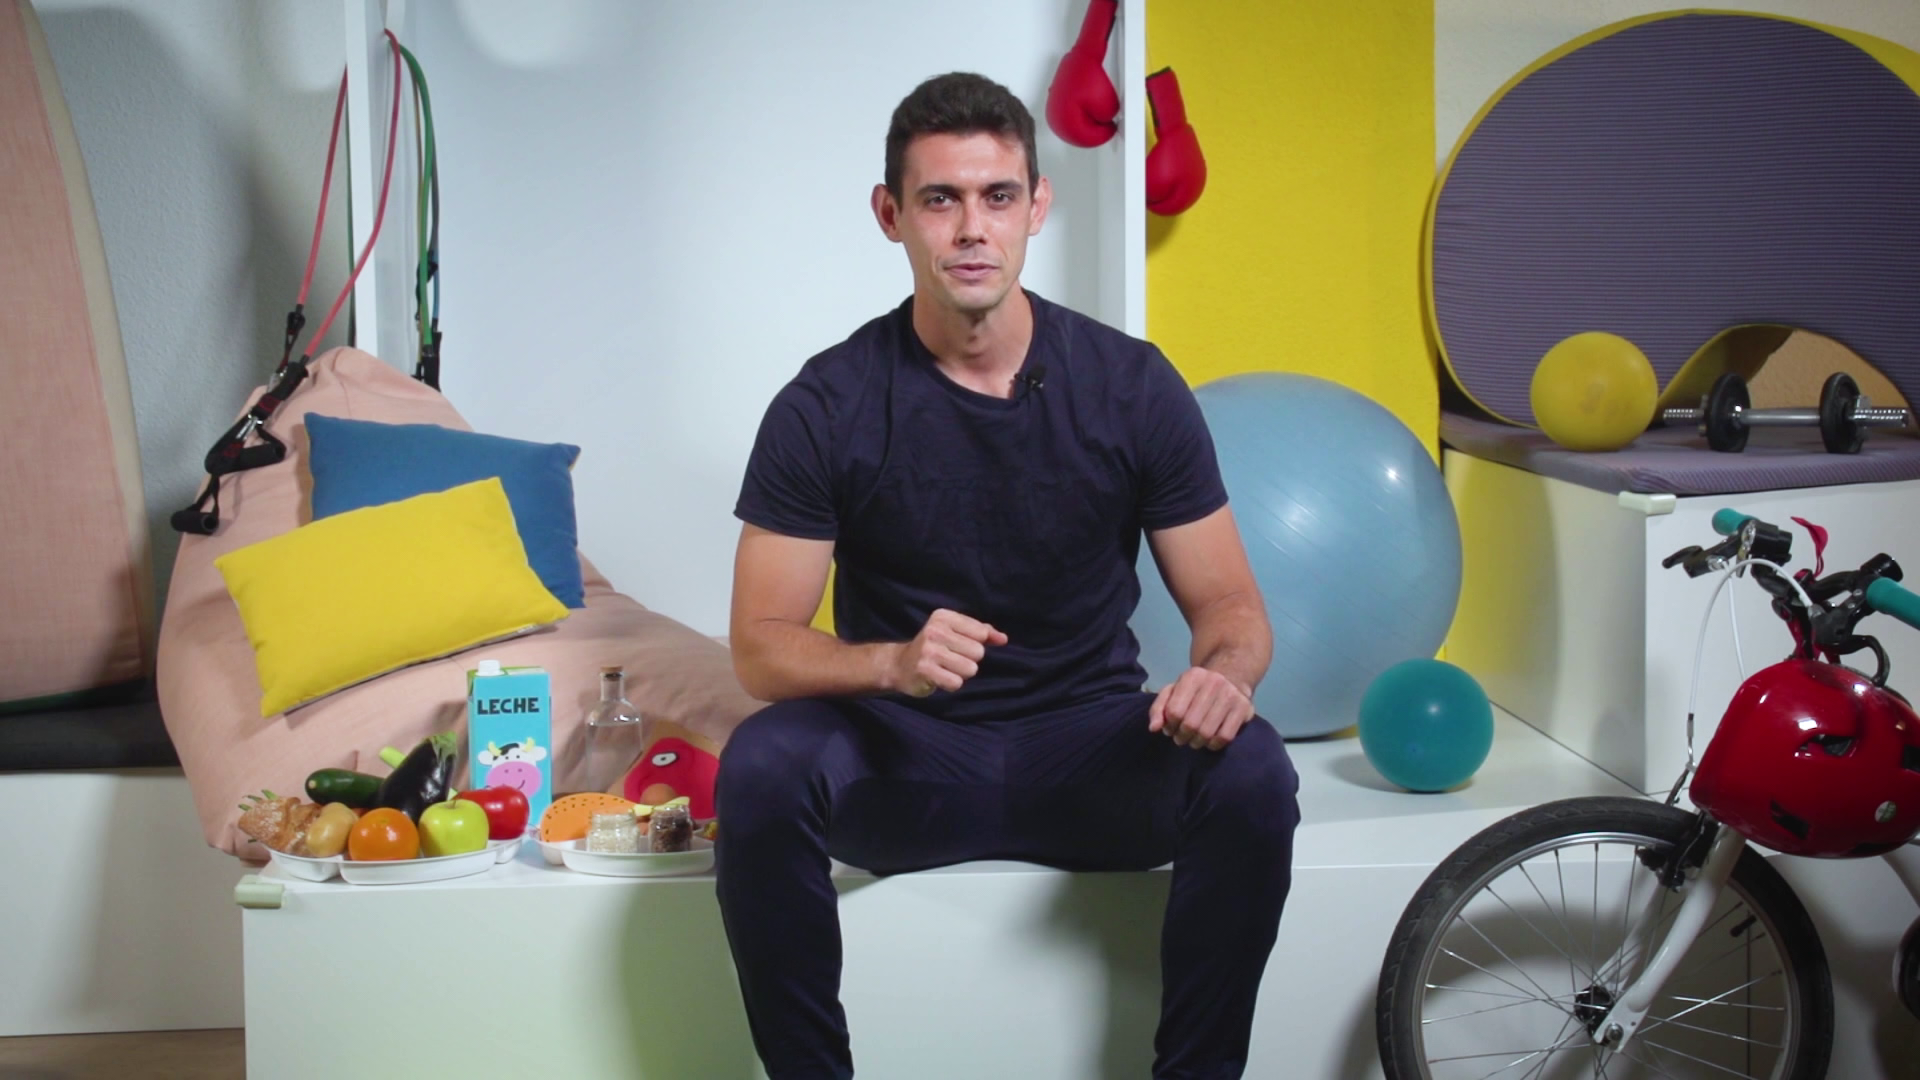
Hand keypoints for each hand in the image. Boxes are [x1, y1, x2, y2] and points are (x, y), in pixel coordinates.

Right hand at [890, 609, 1007, 696]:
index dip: (976, 644)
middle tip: (950, 659)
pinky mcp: (925, 669)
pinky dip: (951, 684)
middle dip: (969, 660)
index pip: (981, 633)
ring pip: (970, 669)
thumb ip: (981, 633)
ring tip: (945, 669)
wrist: (899, 665)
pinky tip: (939, 677)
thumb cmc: (934, 648)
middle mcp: (935, 630)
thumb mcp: (955, 633)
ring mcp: (928, 650)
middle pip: (978, 652)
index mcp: (943, 617)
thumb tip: (1003, 639)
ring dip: (961, 673)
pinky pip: (956, 682)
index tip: (959, 646)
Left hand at [1149, 668, 1254, 750]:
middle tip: (1181, 738)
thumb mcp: (1174, 692)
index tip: (1170, 728)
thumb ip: (1159, 708)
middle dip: (1182, 737)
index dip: (1169, 726)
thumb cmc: (1196, 690)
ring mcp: (1231, 695)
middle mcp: (1213, 683)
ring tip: (1194, 740)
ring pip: (1207, 733)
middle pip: (1190, 724)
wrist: (1231, 678)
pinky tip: (1209, 741)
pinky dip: (1214, 744)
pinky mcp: (1244, 709)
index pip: (1174, 711)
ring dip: (1196, 743)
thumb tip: (1154, 728)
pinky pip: (1225, 737)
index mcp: (1192, 677)